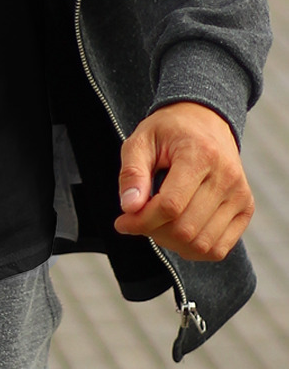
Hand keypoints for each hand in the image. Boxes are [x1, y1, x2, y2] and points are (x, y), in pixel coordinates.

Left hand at [114, 101, 253, 261]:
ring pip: (202, 244)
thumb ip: (132, 172)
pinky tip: (175, 230)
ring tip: (156, 222)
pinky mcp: (245, 208)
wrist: (204, 119)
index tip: (122, 221)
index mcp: (200, 154)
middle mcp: (226, 177)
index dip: (142, 220)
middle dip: (153, 231)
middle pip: (185, 228)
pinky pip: (219, 248)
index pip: (170, 205)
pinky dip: (193, 249)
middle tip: (137, 219)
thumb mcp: (140, 140)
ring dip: (171, 242)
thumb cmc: (168, 130)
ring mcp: (240, 195)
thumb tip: (129, 207)